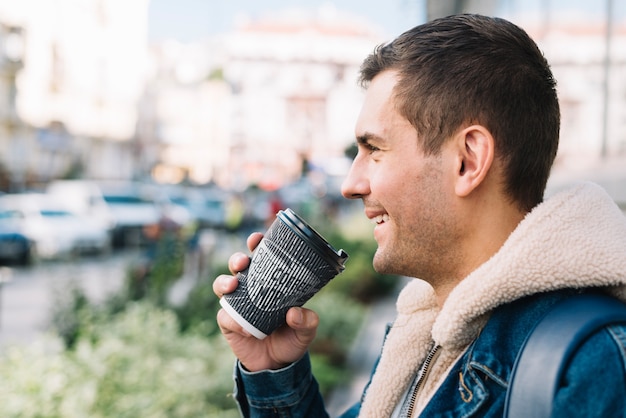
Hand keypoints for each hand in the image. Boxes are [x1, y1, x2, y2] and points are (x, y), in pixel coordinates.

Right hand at [213, 232, 318, 370]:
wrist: (278, 365)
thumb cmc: (292, 338)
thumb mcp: (306, 330)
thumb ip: (306, 321)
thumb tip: (294, 313)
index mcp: (269, 282)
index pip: (261, 257)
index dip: (256, 245)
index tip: (257, 239)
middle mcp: (250, 289)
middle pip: (237, 266)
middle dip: (236, 259)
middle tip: (242, 262)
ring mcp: (236, 305)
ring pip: (222, 285)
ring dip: (224, 282)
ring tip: (233, 285)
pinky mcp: (228, 323)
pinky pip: (225, 317)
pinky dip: (233, 320)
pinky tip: (245, 328)